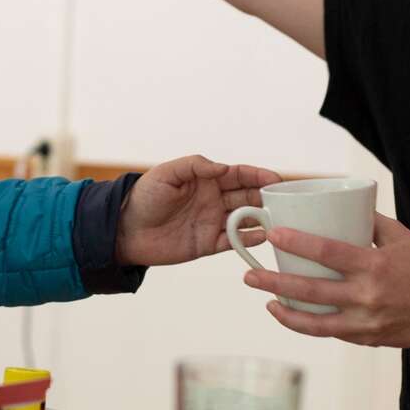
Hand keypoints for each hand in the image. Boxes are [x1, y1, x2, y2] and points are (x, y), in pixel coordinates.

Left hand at [116, 157, 282, 265]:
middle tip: (284, 200)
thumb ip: (196, 166)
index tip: (276, 179)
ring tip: (279, 219)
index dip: (258, 175)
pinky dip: (249, 239)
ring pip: (246, 219)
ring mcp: (212, 222)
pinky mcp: (208, 244)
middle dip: (266, 197)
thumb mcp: (167, 173)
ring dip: (262, 218)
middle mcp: (213, 200)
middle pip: (248, 196)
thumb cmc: (144, 197)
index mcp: (206, 180)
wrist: (125, 230)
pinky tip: (262, 236)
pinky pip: (234, 241)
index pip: (239, 175)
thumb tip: (224, 168)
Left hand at [244, 213, 409, 349]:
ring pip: (314, 321)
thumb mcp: (401, 238)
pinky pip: (327, 332)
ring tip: (264, 300)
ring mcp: (365, 321)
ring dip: (284, 311)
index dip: (298, 243)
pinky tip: (287, 314)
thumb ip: (368, 221)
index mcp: (375, 265)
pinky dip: (304, 325)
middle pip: (311, 290)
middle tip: (249, 275)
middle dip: (275, 282)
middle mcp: (367, 295)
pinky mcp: (365, 338)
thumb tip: (336, 204)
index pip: (329, 252)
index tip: (273, 234)